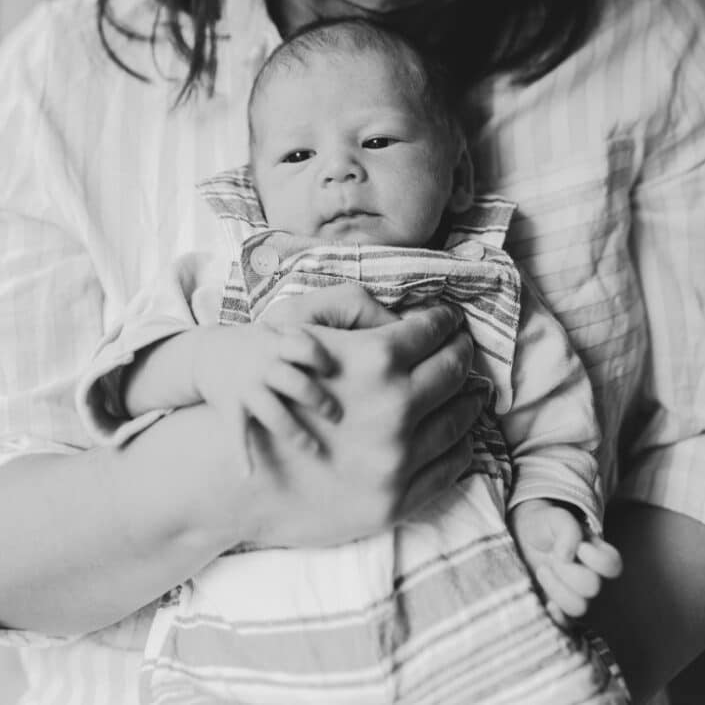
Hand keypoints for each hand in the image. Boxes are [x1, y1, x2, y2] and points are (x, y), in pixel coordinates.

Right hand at [192, 320, 341, 473]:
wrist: (203, 353)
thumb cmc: (251, 344)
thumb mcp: (272, 331)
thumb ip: (300, 338)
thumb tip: (338, 353)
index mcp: (274, 345)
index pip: (306, 349)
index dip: (323, 360)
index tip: (333, 372)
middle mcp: (261, 367)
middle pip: (297, 384)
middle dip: (320, 401)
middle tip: (337, 416)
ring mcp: (245, 389)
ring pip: (274, 414)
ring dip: (296, 434)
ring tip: (315, 450)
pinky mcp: (230, 408)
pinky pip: (236, 433)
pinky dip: (241, 455)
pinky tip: (248, 474)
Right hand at [242, 284, 481, 545]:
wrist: (232, 464)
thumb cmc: (263, 383)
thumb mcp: (304, 325)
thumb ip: (365, 313)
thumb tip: (418, 322)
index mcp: (375, 360)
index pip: (433, 330)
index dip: (445, 319)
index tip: (450, 318)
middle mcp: (392, 410)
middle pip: (453, 372)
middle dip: (461, 353)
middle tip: (463, 347)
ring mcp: (394, 461)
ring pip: (458, 423)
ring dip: (469, 400)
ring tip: (470, 390)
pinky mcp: (393, 502)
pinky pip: (446, 469)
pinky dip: (459, 447)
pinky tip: (455, 433)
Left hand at [509, 499, 622, 625]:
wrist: (523, 535)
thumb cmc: (545, 525)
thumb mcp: (558, 517)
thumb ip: (568, 530)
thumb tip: (567, 556)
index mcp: (598, 555)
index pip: (612, 565)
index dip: (594, 557)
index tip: (578, 547)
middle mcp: (592, 578)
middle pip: (592, 587)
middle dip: (567, 570)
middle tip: (552, 557)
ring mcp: (577, 596)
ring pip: (579, 607)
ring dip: (556, 587)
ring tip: (542, 570)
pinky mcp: (560, 609)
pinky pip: (566, 625)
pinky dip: (556, 615)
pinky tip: (546, 602)